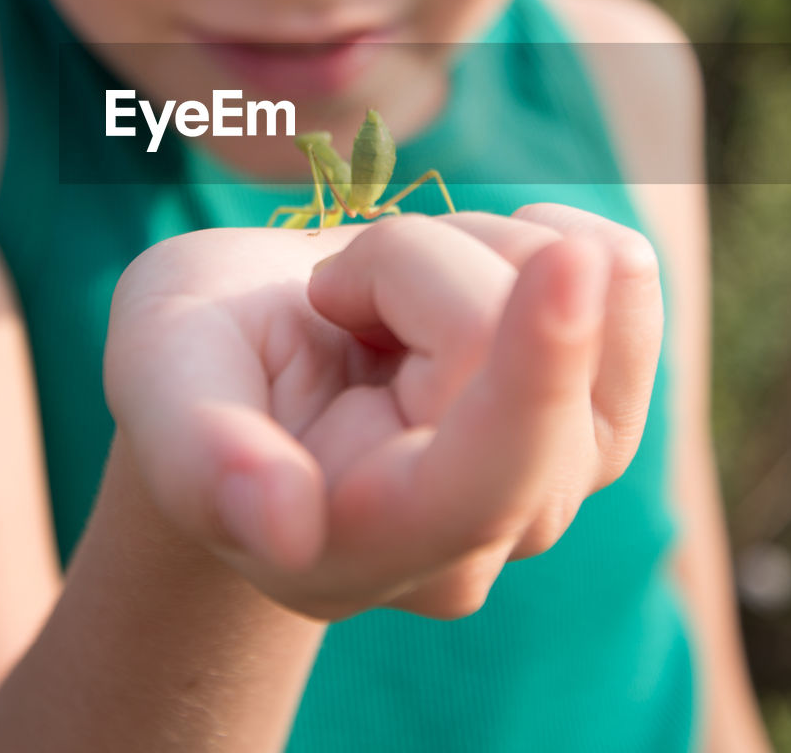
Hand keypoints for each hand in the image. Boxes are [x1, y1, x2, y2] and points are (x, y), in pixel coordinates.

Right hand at [104, 204, 663, 620]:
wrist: (257, 372)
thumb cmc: (197, 370)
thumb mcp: (162, 380)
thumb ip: (203, 456)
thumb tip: (282, 527)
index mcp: (356, 547)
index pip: (481, 478)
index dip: (529, 370)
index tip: (564, 262)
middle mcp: (479, 540)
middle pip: (508, 344)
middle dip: (408, 264)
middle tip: (328, 293)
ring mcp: (553, 484)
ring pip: (584, 299)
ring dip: (471, 250)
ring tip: (388, 294)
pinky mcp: (595, 419)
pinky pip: (627, 290)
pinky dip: (551, 242)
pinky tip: (485, 267)